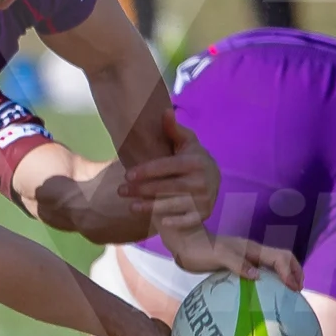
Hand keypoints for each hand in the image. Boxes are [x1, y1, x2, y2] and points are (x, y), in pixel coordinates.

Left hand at [122, 112, 219, 229]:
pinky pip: (188, 220)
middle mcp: (202, 180)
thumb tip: (165, 112)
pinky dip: (176, 222)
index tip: (128, 174)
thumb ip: (174, 130)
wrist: (214, 181)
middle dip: (143, 190)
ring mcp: (204, 199)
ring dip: (152, 207)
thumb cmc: (193, 159)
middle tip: (121, 191)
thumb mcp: (187, 142)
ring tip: (131, 206)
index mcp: (195, 161)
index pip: (167, 166)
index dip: (147, 171)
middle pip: (168, 187)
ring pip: (174, 204)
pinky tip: (160, 223)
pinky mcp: (204, 214)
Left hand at [157, 224, 305, 289]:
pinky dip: (271, 281)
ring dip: (285, 276)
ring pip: (274, 265)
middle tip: (298, 291)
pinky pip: (262, 272)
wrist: (185, 244)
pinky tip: (266, 295)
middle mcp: (254, 252)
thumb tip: (258, 276)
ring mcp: (247, 258)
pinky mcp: (240, 265)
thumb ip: (237, 264)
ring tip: (288, 294)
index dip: (290, 272)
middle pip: (284, 258)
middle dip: (295, 272)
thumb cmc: (200, 250)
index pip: (280, 257)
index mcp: (253, 249)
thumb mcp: (218, 256)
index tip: (294, 289)